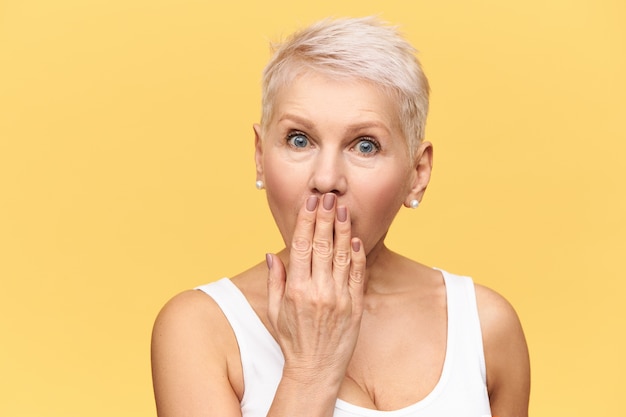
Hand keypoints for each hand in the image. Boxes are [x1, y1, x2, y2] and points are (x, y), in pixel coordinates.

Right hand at [266, 193, 365, 387]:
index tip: (310, 203)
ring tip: (343, 209)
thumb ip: (276, 280)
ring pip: (342, 256)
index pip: (302, 246)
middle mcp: (318, 291)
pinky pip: (357, 275)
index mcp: (296, 290)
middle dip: (325, 218)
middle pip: (323, 245)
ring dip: (343, 230)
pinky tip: (356, 238)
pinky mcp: (354, 306)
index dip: (307, 221)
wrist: (316, 370)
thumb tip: (271, 253)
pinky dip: (357, 255)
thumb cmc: (292, 341)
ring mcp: (339, 298)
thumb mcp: (275, 311)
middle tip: (328, 198)